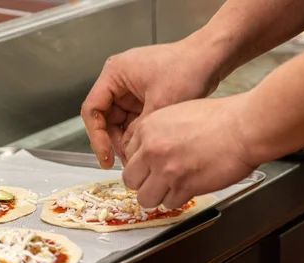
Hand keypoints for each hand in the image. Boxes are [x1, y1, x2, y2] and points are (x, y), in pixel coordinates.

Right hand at [81, 38, 221, 168]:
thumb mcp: (159, 105)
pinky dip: (137, 135)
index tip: (105, 157)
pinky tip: (144, 149)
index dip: (96, 137)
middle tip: (124, 163)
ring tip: (136, 159)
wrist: (211, 58)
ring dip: (126, 140)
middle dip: (113, 141)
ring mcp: (131, 89)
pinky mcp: (144, 97)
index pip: (92, 110)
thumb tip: (127, 154)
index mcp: (114, 73)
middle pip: (104, 118)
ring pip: (119, 122)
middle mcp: (118, 80)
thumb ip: (138, 131)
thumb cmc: (187, 69)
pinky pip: (133, 120)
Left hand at [122, 94, 256, 208]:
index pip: (127, 156)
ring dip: (158, 196)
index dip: (140, 164)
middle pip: (130, 180)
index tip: (149, 167)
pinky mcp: (183, 186)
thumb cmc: (219, 118)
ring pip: (145, 198)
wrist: (243, 128)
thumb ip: (157, 133)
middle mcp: (151, 150)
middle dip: (144, 183)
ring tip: (172, 187)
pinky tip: (189, 186)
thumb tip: (147, 152)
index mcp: (147, 128)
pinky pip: (169, 203)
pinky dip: (178, 199)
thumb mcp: (176, 113)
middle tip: (157, 181)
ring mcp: (166, 170)